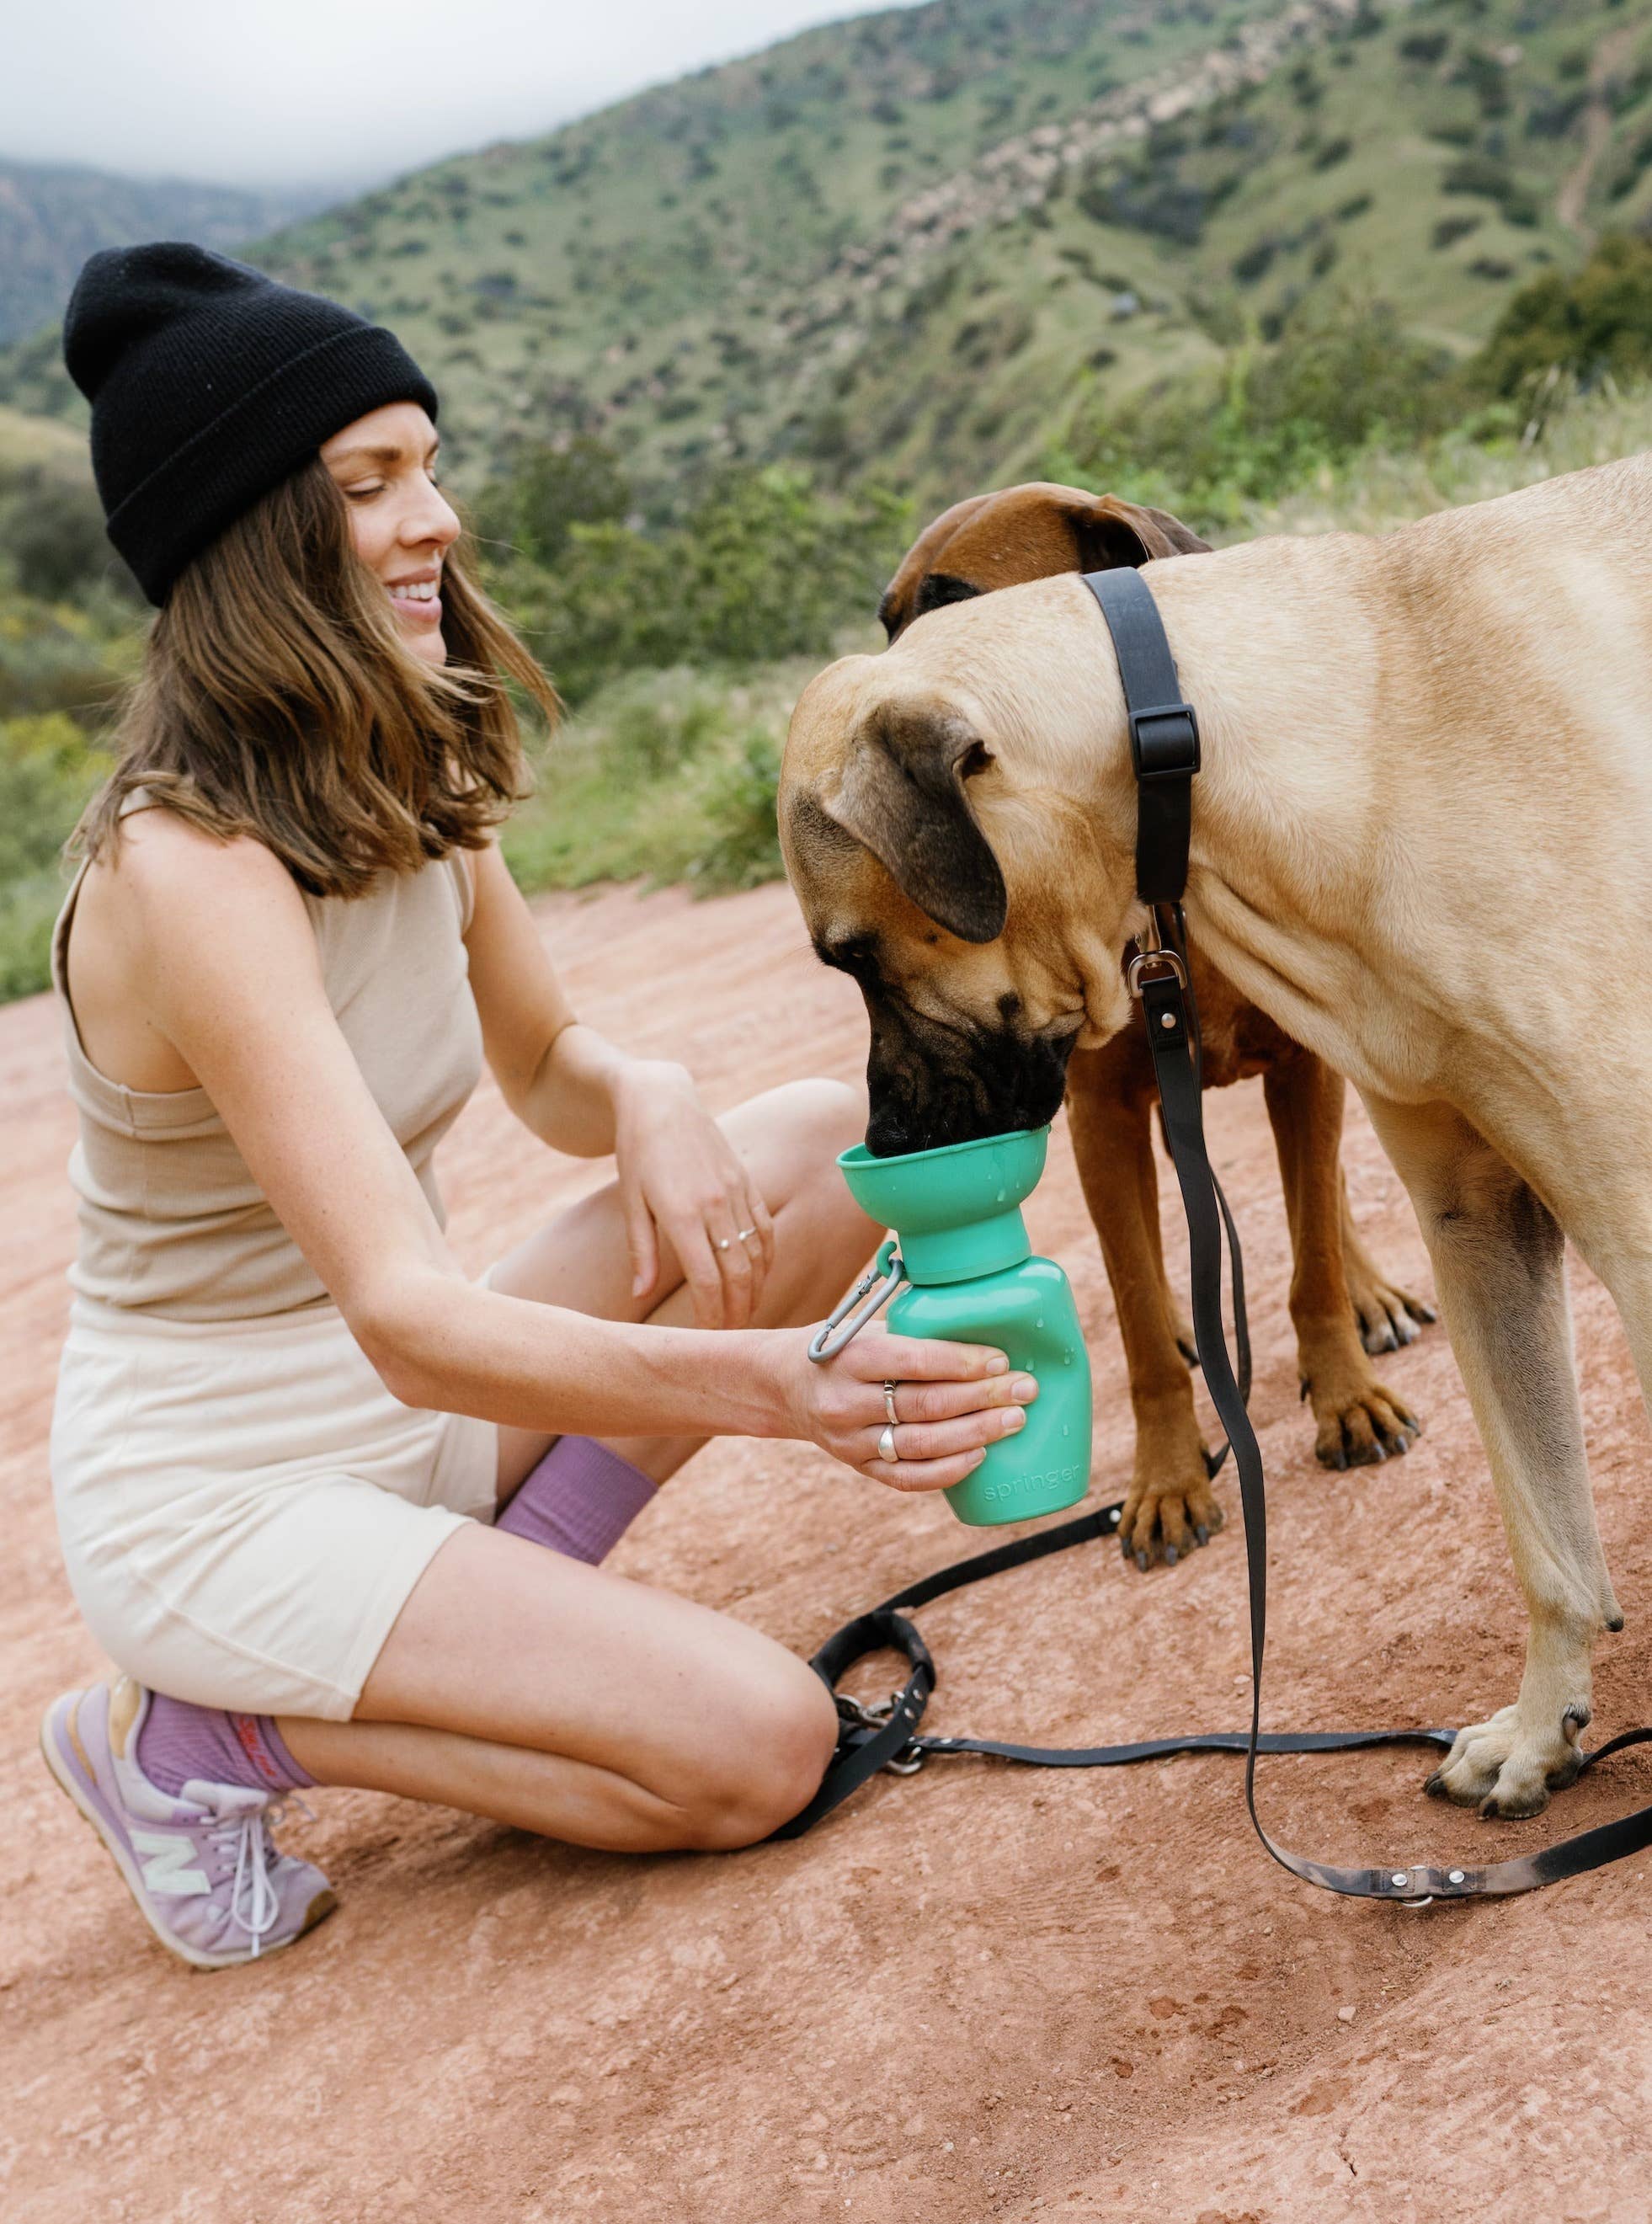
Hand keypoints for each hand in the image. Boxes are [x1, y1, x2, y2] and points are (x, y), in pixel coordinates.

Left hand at [613, 1060, 775, 1328]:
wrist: (662, 1100)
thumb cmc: (638, 1151)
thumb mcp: (631, 1201)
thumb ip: (640, 1251)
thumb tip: (641, 1295)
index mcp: (682, 1213)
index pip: (708, 1280)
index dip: (712, 1315)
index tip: (710, 1338)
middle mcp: (716, 1204)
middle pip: (739, 1274)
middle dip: (738, 1312)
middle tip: (732, 1338)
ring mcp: (737, 1191)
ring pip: (758, 1254)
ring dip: (755, 1290)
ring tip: (746, 1314)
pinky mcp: (747, 1182)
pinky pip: (766, 1228)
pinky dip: (767, 1258)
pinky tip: (760, 1278)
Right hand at [782, 1326, 1039, 1492]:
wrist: (783, 1385)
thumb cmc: (842, 1348)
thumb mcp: (866, 1327)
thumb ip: (914, 1332)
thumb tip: (985, 1322)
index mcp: (851, 1357)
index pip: (915, 1362)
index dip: (962, 1362)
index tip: (1001, 1360)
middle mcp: (846, 1401)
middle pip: (926, 1405)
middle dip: (983, 1397)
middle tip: (1025, 1389)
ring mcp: (850, 1440)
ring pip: (922, 1444)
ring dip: (976, 1433)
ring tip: (1014, 1421)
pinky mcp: (858, 1466)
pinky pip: (908, 1478)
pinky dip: (947, 1470)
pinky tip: (980, 1455)